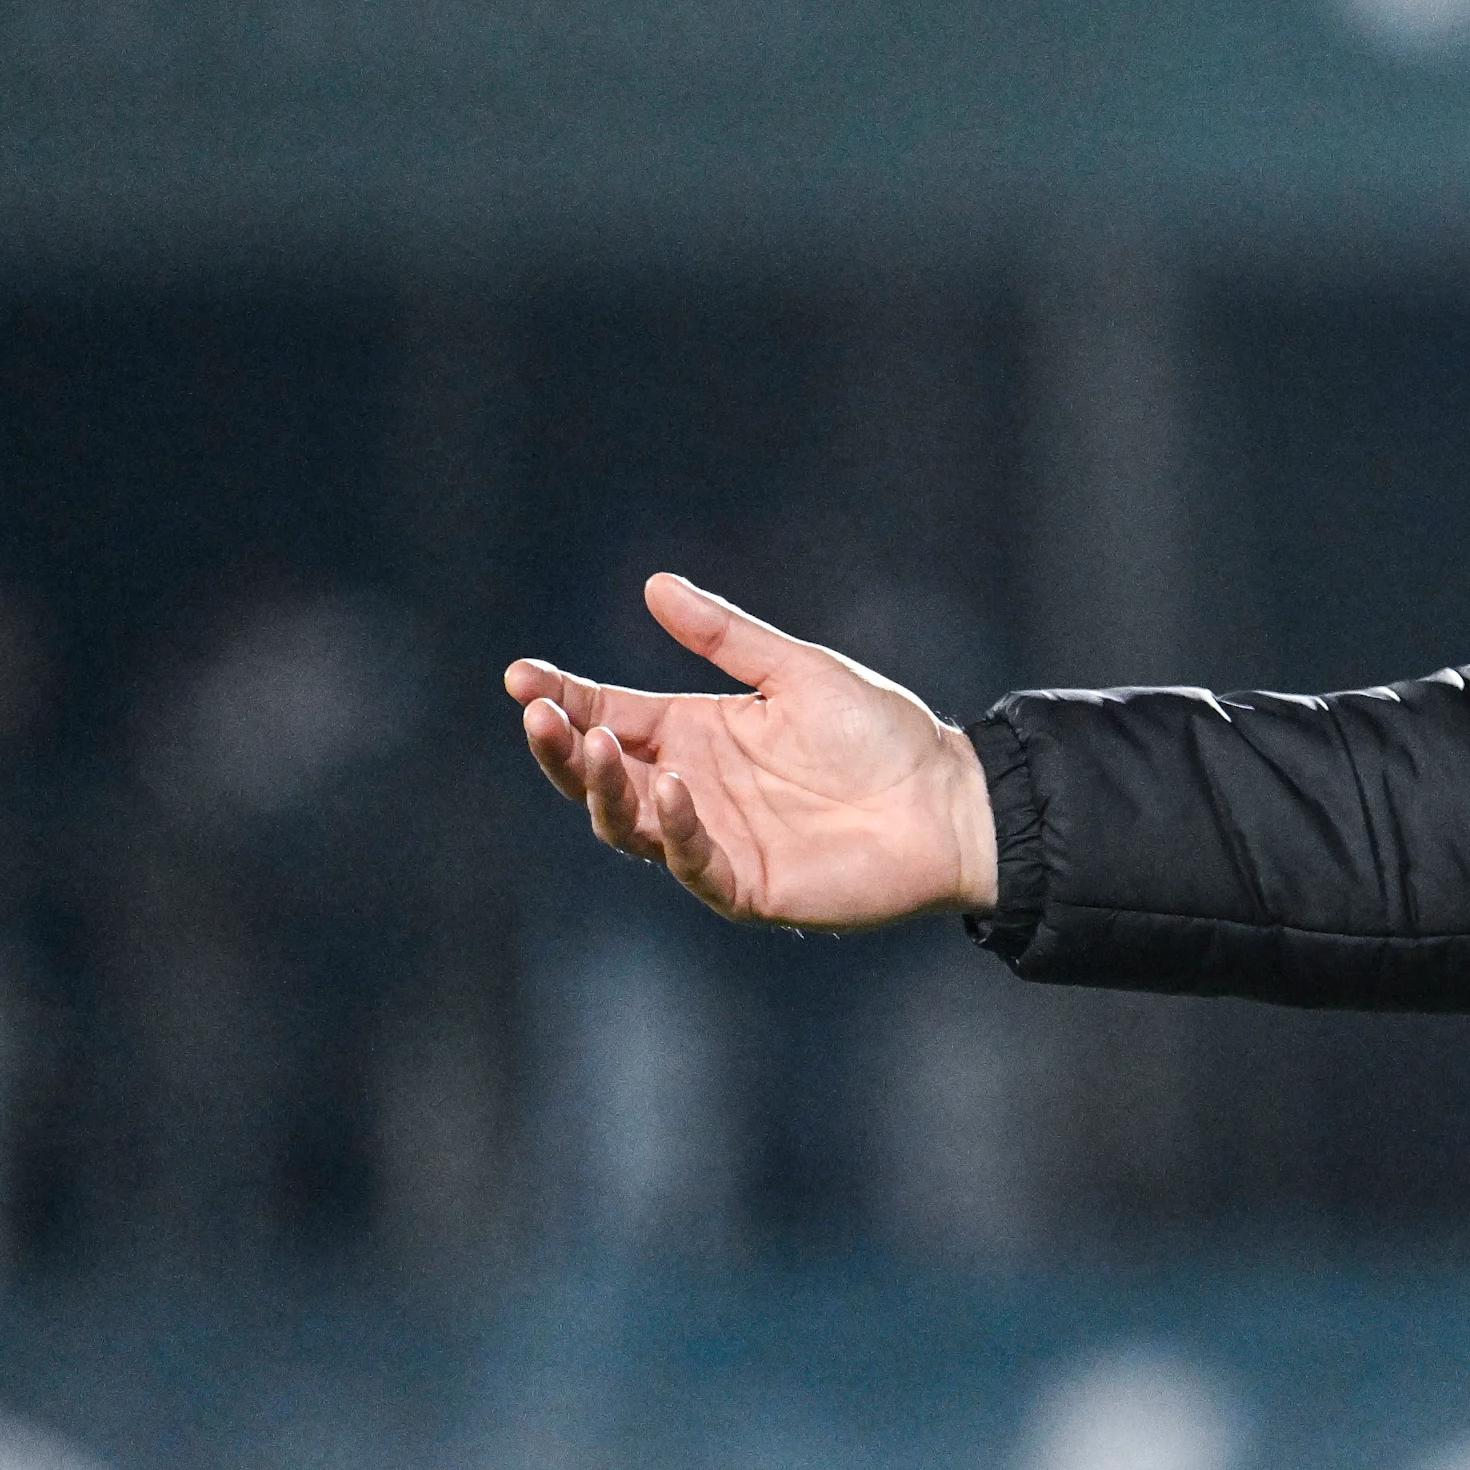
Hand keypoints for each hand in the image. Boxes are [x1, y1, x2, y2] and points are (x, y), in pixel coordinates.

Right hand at [506, 573, 996, 929]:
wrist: (948, 800)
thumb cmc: (881, 735)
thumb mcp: (798, 671)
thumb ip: (726, 637)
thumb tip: (654, 584)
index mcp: (697, 732)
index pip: (610, 714)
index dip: (564, 697)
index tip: (520, 676)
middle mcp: (691, 787)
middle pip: (600, 774)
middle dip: (562, 747)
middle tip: (540, 715)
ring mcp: (711, 840)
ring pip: (628, 823)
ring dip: (603, 787)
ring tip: (595, 743)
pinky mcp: (743, 885)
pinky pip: (690, 862)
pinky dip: (673, 828)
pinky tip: (670, 788)